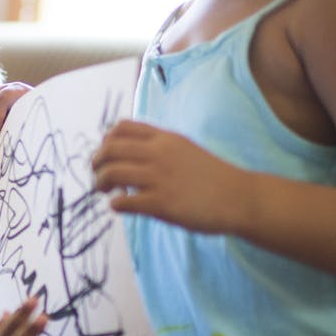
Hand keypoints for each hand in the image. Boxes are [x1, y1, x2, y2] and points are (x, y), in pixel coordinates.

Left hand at [92, 120, 249, 233]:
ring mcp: (159, 178)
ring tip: (105, 192)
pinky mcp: (161, 203)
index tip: (106, 155)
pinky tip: (119, 206)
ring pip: (111, 173)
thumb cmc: (211, 176)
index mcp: (164, 138)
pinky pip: (124, 201)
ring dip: (100, 183)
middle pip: (109, 149)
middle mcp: (158, 154)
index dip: (105, 141)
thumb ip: (157, 147)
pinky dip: (115, 204)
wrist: (239, 197)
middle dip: (96, 163)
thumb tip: (128, 154)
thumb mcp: (184, 149)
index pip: (120, 128)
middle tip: (97, 176)